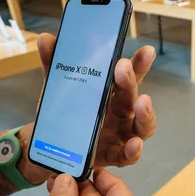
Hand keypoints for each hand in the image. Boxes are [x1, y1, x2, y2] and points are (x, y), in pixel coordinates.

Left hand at [18, 34, 157, 183]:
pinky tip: (134, 144)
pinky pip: (128, 155)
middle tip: (123, 68)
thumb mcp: (58, 89)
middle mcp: (122, 113)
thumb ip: (54, 65)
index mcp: (112, 94)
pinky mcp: (114, 155)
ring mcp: (120, 135)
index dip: (140, 64)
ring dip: (146, 114)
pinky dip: (134, 150)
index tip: (147, 51)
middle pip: (133, 97)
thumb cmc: (65, 115)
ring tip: (143, 102)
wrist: (51, 147)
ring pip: (143, 126)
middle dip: (131, 81)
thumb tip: (47, 39)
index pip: (130, 76)